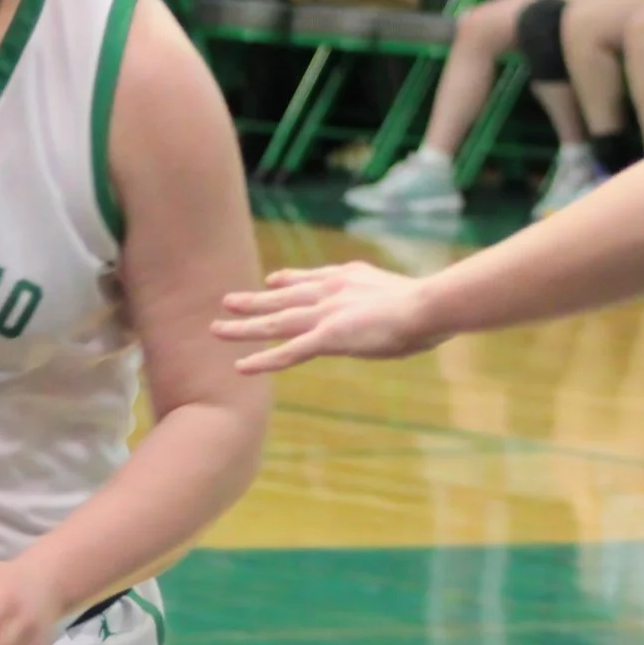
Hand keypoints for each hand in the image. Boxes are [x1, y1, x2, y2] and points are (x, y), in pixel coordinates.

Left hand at [212, 260, 436, 373]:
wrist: (427, 304)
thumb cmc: (427, 304)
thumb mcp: (401, 293)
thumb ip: (386, 298)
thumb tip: (398, 305)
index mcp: (347, 278)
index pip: (309, 278)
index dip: (287, 279)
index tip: (271, 279)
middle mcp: (329, 292)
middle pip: (283, 297)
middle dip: (254, 301)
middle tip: (227, 300)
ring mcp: (325, 314)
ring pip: (276, 322)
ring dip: (245, 327)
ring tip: (216, 329)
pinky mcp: (327, 337)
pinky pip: (288, 353)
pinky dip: (263, 360)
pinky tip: (241, 366)